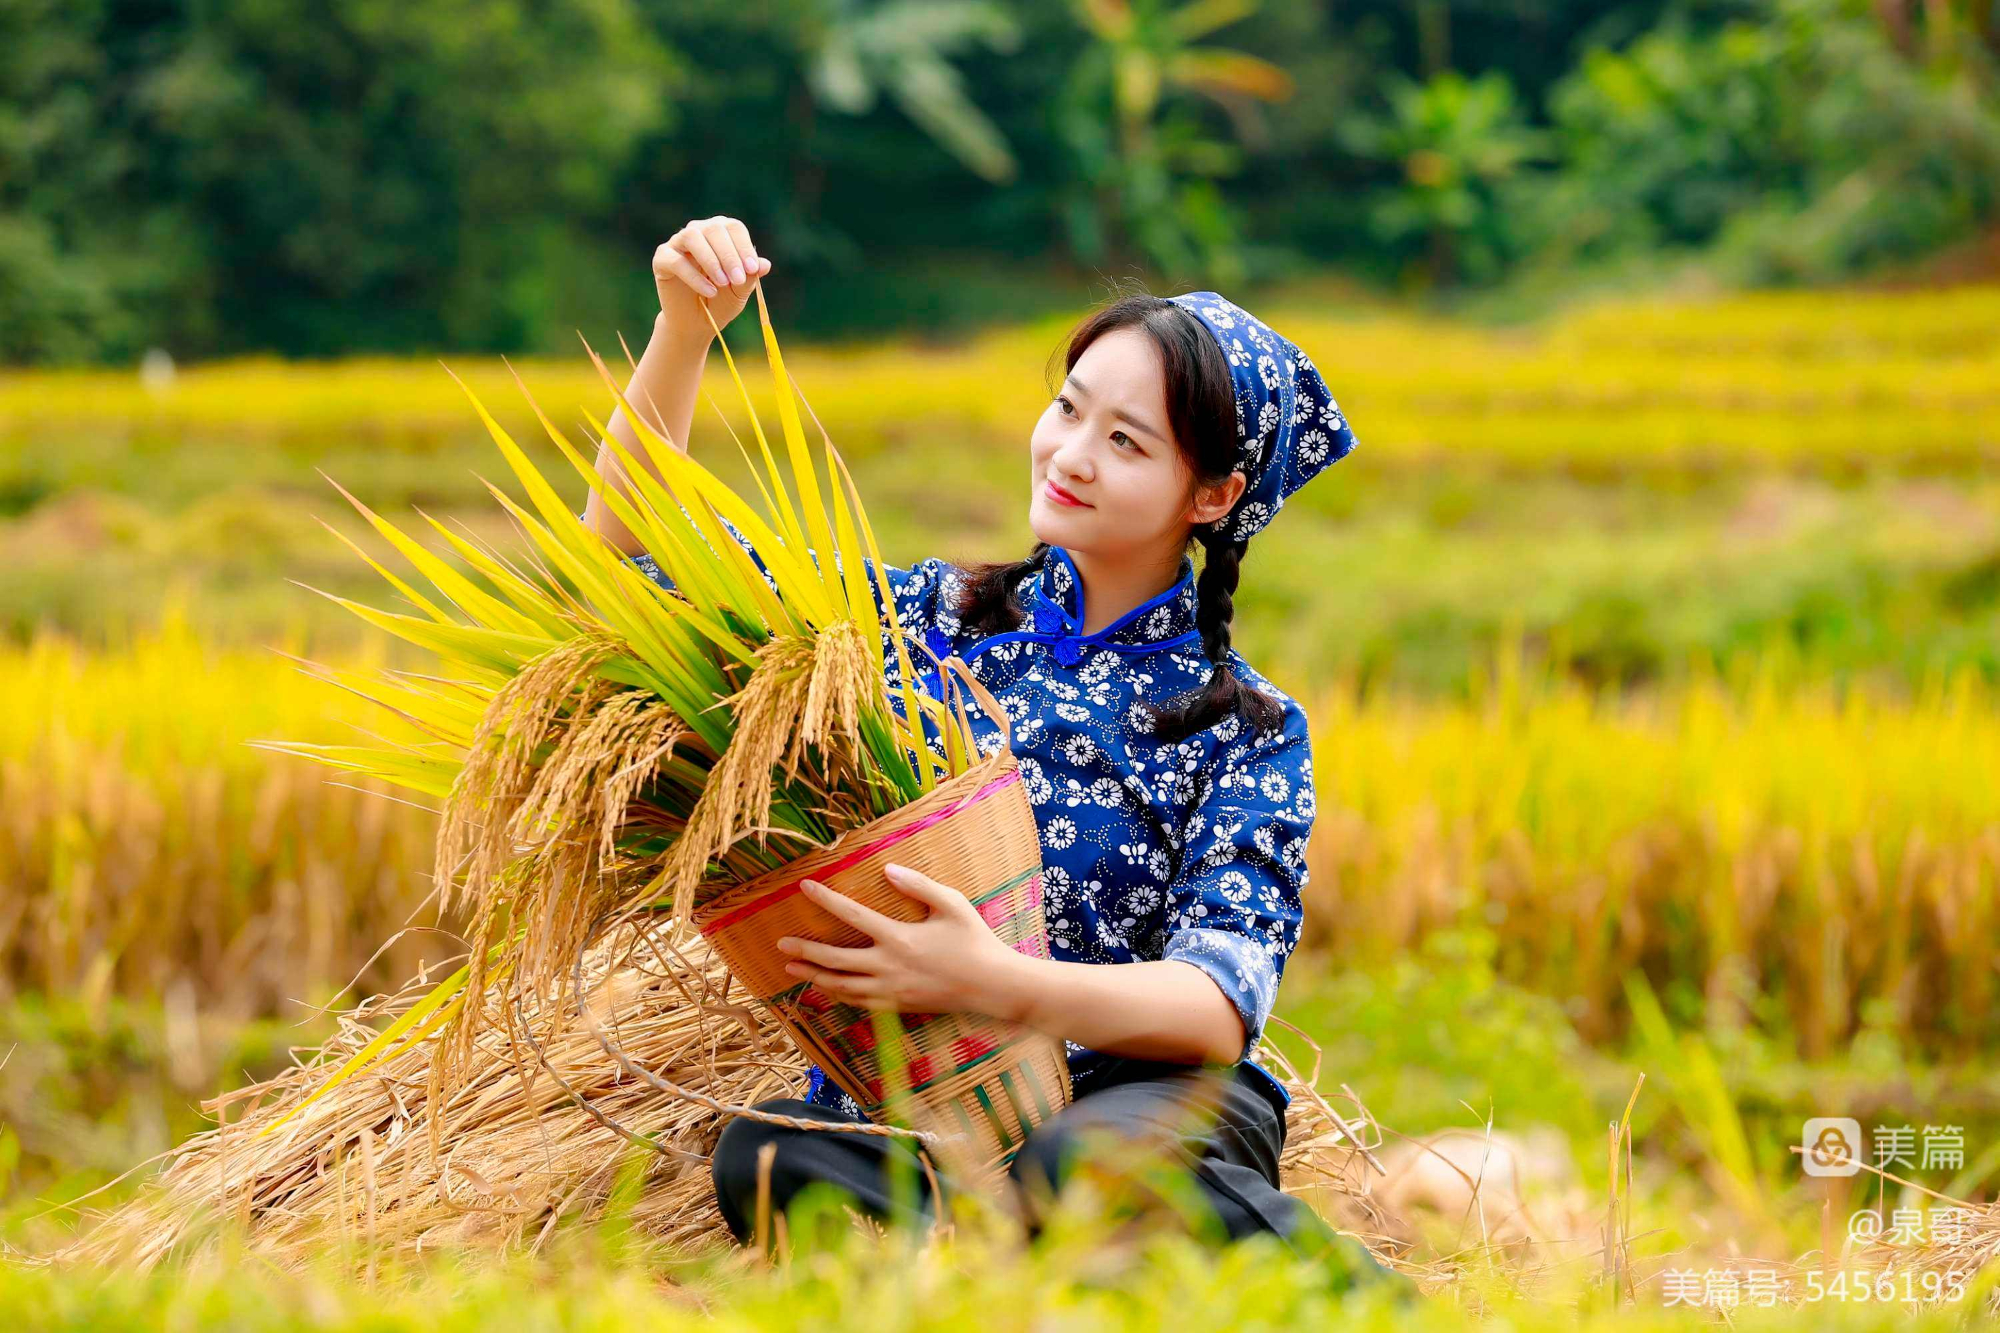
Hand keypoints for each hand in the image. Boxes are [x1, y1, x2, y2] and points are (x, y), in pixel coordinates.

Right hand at [653, 216, 771, 339]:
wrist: (696, 323)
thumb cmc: (721, 301)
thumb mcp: (740, 291)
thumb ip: (751, 277)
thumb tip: (765, 264)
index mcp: (721, 233)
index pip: (733, 227)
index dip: (743, 246)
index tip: (752, 269)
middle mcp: (699, 232)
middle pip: (713, 229)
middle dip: (729, 255)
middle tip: (738, 279)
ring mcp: (678, 243)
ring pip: (692, 237)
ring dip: (711, 260)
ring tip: (723, 283)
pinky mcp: (662, 259)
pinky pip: (676, 260)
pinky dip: (694, 276)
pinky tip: (709, 292)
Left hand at [775, 863, 1018, 1015]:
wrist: (991, 986)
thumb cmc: (974, 940)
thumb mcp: (952, 904)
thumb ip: (918, 885)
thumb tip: (887, 869)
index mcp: (899, 937)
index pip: (852, 914)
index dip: (825, 899)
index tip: (803, 887)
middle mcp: (888, 966)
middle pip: (836, 959)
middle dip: (806, 950)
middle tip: (781, 944)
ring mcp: (891, 990)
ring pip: (841, 986)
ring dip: (814, 976)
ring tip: (792, 967)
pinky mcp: (897, 1006)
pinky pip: (858, 1003)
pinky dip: (837, 996)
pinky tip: (824, 989)